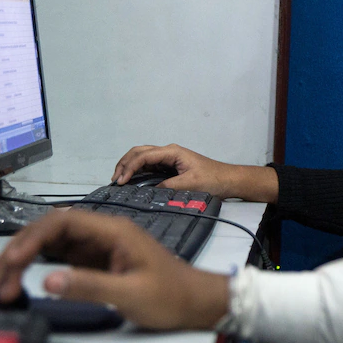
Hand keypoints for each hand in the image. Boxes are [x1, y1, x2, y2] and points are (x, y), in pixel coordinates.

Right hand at [0, 210, 230, 329]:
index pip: (62, 222)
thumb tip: (47, 280)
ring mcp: (97, 247)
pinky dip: (36, 269)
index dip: (31, 238)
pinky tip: (20, 283)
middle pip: (49, 231)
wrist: (196, 303)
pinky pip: (59, 258)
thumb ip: (90, 287)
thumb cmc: (171, 297)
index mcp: (113, 231)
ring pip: (50, 245)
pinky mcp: (95, 262)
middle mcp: (102, 233)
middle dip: (18, 252)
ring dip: (22, 261)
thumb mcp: (131, 294)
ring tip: (1, 287)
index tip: (9, 261)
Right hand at [112, 144, 255, 199]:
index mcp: (172, 152)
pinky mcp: (169, 166)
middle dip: (124, 163)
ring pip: (142, 157)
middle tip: (114, 180)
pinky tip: (130, 180)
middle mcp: (168, 152)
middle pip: (139, 152)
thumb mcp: (190, 184)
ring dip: (128, 166)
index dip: (130, 167)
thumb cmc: (213, 180)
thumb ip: (168, 187)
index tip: (121, 181)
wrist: (228, 180)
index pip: (144, 156)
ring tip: (118, 180)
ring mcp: (168, 158)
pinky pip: (148, 165)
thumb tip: (149, 190)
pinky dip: (137, 170)